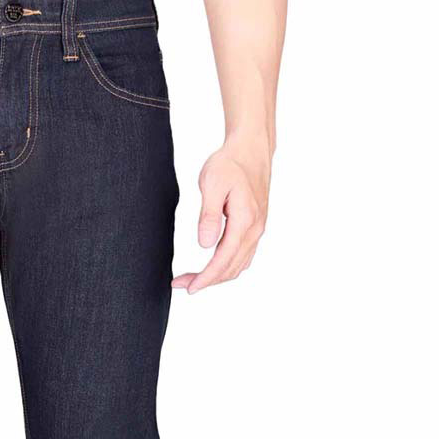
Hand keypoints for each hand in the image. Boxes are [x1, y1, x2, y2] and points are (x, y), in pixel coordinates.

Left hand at [172, 138, 270, 294]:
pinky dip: (226, 267)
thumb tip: (204, 245)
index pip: (224, 260)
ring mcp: (257, 229)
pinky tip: (212, 267)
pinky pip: (242, 256)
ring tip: (192, 278)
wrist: (251, 150)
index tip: (189, 288)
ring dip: (216, 276)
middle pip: (231, 268)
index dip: (206, 277)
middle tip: (180, 283)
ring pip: (238, 265)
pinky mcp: (255, 227)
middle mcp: (255, 229)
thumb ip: (208, 216)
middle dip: (206, 281)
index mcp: (245, 220)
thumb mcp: (212, 184)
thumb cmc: (229, 164)